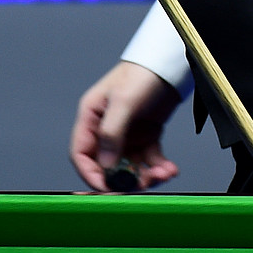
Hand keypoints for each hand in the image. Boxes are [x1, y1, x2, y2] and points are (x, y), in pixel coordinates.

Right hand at [70, 61, 181, 192]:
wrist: (169, 64)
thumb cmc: (141, 74)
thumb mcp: (124, 101)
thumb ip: (112, 133)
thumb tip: (105, 165)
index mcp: (91, 118)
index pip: (81, 154)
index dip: (91, 174)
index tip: (108, 189)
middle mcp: (106, 129)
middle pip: (107, 165)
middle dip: (125, 178)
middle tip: (143, 184)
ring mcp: (126, 134)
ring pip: (131, 166)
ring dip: (146, 175)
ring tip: (163, 173)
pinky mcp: (145, 136)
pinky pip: (149, 160)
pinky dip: (158, 167)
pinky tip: (170, 169)